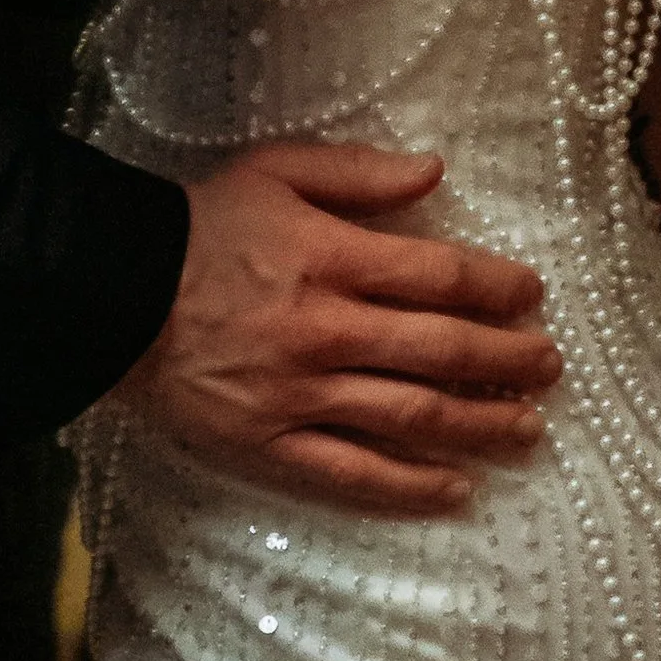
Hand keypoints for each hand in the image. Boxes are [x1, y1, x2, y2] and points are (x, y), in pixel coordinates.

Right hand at [122, 143, 561, 519]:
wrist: (111, 293)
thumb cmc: (199, 227)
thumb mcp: (274, 171)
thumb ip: (357, 172)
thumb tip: (435, 171)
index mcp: (329, 257)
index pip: (438, 276)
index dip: (496, 288)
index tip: (532, 296)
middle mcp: (325, 330)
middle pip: (441, 350)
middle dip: (507, 360)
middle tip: (549, 366)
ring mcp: (300, 395)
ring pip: (412, 417)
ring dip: (482, 425)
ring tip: (528, 429)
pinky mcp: (270, 447)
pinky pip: (353, 476)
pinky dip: (411, 488)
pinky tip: (458, 490)